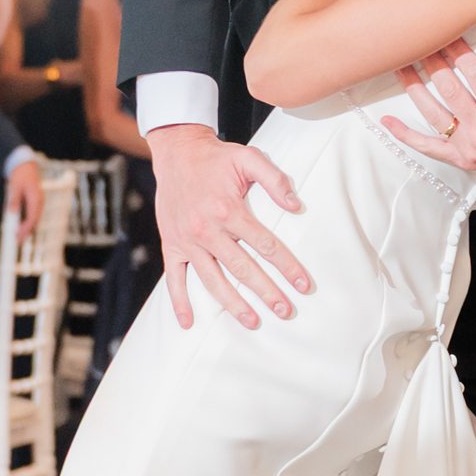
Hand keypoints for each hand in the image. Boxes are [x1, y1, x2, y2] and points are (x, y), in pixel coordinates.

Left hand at [8, 156, 42, 237]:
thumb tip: (11, 213)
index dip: (25, 229)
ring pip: (35, 219)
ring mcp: (39, 201)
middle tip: (17, 241)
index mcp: (35, 198)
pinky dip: (29, 222)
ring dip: (28, 228)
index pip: (31, 218)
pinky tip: (22, 226)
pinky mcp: (36, 201)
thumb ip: (14, 200)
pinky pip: (34, 214)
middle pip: (35, 221)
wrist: (25, 165)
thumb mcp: (14, 186)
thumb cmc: (20, 174)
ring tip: (19, 237)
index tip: (18, 236)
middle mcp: (39, 201)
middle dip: (27, 232)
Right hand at [149, 124, 310, 329]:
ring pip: (212, 279)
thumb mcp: (248, 158)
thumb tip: (296, 205)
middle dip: (266, 292)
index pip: (265, 245)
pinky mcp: (171, 245)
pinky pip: (174, 278)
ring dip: (232, 303)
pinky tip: (189, 323)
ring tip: (253, 321)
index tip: (303, 285)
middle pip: (242, 268)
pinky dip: (179, 301)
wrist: (176, 153)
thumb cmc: (216, 158)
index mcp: (228, 209)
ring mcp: (187, 241)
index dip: (287, 266)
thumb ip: (274, 179)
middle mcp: (207, 229)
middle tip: (286, 311)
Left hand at [382, 49, 475, 189]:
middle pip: (449, 89)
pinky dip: (406, 135)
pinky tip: (387, 121)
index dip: (459, 51)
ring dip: (414, 87)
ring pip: (433, 113)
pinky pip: (428, 147)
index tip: (448, 30)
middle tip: (419, 39)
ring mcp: (468, 146)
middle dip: (433, 61)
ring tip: (399, 64)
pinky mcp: (460, 159)